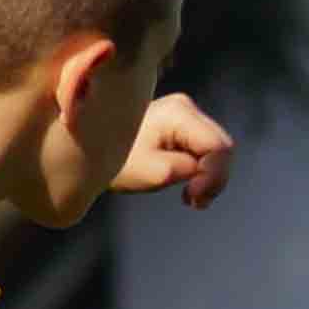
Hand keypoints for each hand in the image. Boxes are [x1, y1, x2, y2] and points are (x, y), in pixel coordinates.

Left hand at [115, 92, 233, 205]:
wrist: (87, 147)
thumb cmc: (115, 159)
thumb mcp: (153, 172)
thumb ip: (187, 170)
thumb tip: (205, 172)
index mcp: (178, 113)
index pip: (217, 146)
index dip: (214, 176)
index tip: (194, 198)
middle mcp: (185, 106)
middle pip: (221, 145)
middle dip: (213, 177)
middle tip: (196, 201)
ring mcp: (183, 112)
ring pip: (216, 148)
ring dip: (208, 175)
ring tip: (190, 196)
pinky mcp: (180, 122)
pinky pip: (204, 148)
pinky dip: (200, 168)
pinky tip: (187, 183)